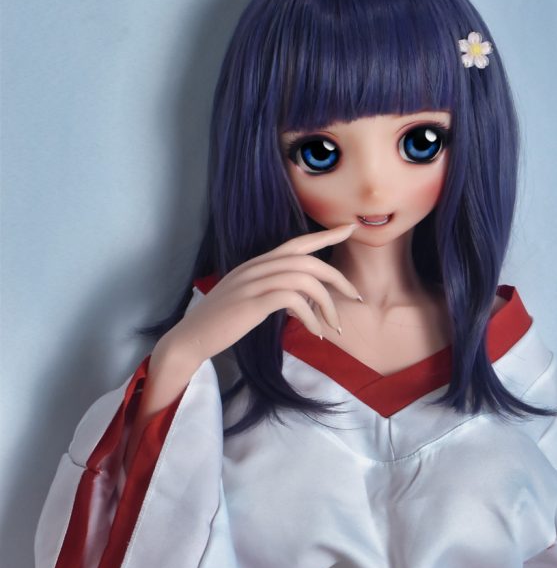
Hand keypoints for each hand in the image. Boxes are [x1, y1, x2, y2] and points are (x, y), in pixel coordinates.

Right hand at [164, 223, 361, 367]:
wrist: (191, 338)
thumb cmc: (222, 323)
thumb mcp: (249, 300)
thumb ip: (273, 293)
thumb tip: (301, 301)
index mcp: (257, 264)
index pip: (297, 243)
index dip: (325, 235)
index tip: (350, 229)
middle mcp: (256, 268)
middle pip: (308, 260)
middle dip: (337, 278)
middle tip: (355, 297)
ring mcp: (252, 284)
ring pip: (304, 279)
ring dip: (327, 304)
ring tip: (334, 326)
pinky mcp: (252, 303)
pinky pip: (292, 300)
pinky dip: (311, 317)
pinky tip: (315, 332)